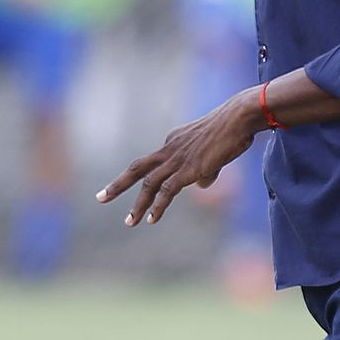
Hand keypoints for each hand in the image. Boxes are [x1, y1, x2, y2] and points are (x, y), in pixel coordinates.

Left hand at [97, 90, 263, 227]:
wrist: (239, 117)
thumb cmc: (233, 130)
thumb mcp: (215, 150)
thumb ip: (205, 169)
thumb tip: (200, 186)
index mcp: (174, 140)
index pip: (160, 163)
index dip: (163, 181)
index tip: (165, 189)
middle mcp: (170, 148)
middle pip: (138, 168)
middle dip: (118, 184)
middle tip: (100, 198)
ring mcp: (177, 158)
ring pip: (149, 183)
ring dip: (138, 204)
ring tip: (129, 222)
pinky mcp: (188, 169)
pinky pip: (167, 191)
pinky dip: (157, 206)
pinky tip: (151, 219)